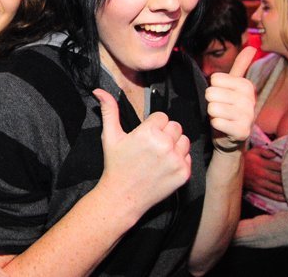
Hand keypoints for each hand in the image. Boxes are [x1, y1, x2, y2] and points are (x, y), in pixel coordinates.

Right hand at [93, 89, 191, 216]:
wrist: (122, 197)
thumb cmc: (116, 165)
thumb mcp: (110, 136)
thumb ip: (109, 110)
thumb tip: (99, 90)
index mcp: (148, 132)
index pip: (162, 117)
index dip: (153, 126)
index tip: (144, 137)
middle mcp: (164, 145)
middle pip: (175, 126)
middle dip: (165, 134)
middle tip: (151, 147)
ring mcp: (176, 160)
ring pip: (184, 140)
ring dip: (174, 145)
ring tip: (158, 156)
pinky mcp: (183, 173)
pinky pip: (188, 156)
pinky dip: (179, 160)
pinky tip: (164, 167)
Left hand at [205, 46, 256, 151]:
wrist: (232, 137)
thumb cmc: (230, 108)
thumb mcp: (235, 86)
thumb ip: (241, 66)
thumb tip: (252, 47)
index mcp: (246, 86)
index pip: (215, 79)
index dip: (214, 88)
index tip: (222, 96)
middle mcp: (250, 100)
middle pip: (211, 93)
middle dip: (211, 102)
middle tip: (220, 107)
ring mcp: (247, 116)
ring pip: (212, 108)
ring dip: (212, 114)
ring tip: (221, 117)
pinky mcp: (242, 131)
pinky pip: (217, 122)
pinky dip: (215, 125)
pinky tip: (222, 126)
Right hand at [243, 146, 284, 200]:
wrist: (231, 168)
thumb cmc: (245, 158)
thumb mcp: (254, 151)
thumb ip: (265, 151)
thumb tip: (276, 154)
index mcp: (262, 163)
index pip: (279, 167)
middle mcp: (262, 174)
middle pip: (280, 179)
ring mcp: (260, 183)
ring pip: (276, 188)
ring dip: (286, 190)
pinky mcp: (257, 189)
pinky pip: (269, 194)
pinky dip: (278, 197)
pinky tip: (285, 198)